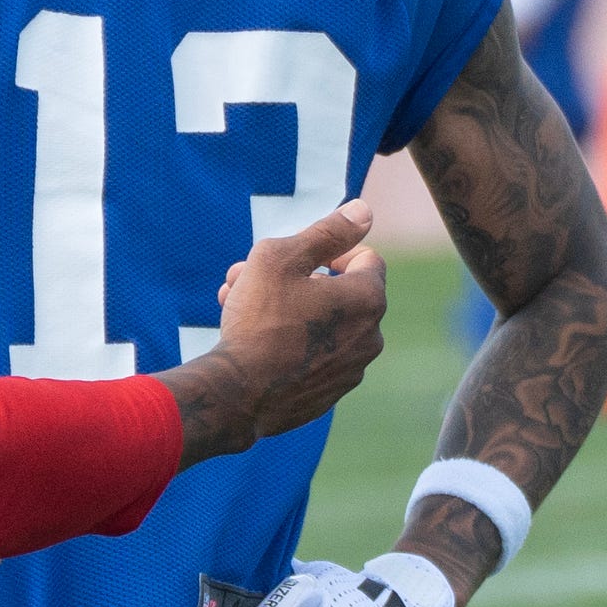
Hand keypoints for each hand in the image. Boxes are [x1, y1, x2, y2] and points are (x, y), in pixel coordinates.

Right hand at [160, 200, 387, 461]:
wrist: (238, 395)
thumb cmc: (259, 320)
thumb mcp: (283, 258)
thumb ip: (328, 231)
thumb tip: (364, 211)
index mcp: (367, 299)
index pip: (365, 257)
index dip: (331, 249)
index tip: (298, 257)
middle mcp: (370, 337)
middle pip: (338, 292)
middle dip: (295, 278)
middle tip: (248, 274)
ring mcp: (351, 369)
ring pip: (321, 324)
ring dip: (285, 307)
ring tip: (236, 299)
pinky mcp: (330, 394)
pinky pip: (314, 356)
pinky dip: (290, 342)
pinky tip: (250, 337)